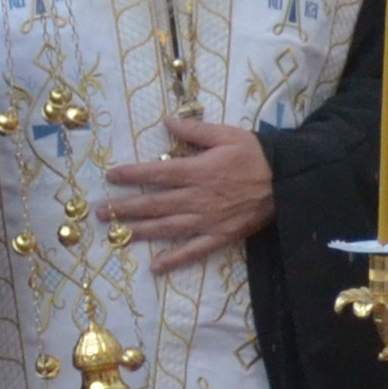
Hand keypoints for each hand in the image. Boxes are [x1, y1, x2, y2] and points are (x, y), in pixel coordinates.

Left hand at [97, 115, 276, 273]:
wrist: (287, 181)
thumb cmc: (255, 154)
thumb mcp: (226, 134)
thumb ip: (194, 130)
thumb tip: (166, 121)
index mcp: (197, 171)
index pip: (156, 173)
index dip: (132, 175)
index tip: (110, 176)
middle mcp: (197, 198)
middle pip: (154, 204)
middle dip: (125, 207)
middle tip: (100, 213)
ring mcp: (207, 220)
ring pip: (166, 228)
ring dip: (139, 231)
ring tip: (116, 234)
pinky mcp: (220, 237)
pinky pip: (193, 251)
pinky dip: (173, 260)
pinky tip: (154, 267)